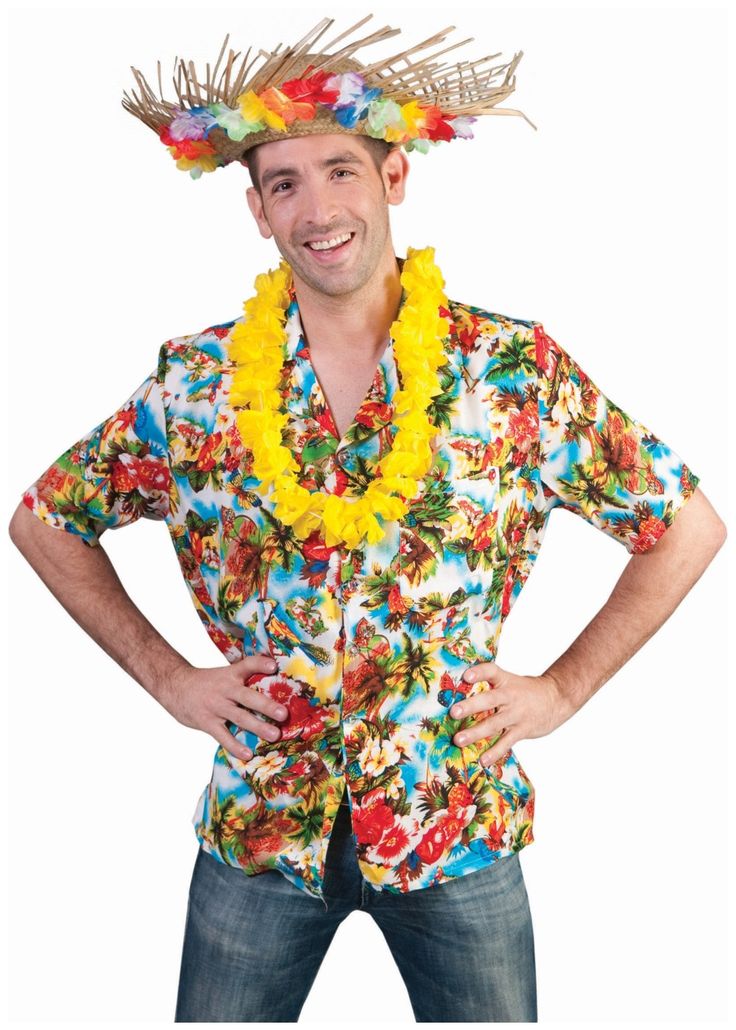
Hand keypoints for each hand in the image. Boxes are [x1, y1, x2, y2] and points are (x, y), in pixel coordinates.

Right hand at [159, 655, 287, 760]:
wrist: (175, 686)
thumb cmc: (207, 682)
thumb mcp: (224, 674)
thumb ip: (244, 680)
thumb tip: (272, 687)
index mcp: (231, 675)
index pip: (247, 665)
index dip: (260, 664)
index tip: (274, 666)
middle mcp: (225, 689)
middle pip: (248, 697)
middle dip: (266, 705)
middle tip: (283, 714)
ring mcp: (216, 706)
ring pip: (239, 717)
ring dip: (258, 727)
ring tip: (274, 735)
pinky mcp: (207, 722)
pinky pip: (223, 736)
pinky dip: (235, 746)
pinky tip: (248, 754)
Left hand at [450, 661, 574, 767]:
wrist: (556, 698)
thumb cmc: (524, 691)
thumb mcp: (509, 681)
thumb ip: (489, 687)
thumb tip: (457, 693)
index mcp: (505, 680)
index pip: (491, 671)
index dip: (479, 672)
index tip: (466, 676)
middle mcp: (510, 696)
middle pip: (489, 699)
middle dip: (471, 706)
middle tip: (453, 712)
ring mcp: (516, 714)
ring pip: (494, 723)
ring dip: (475, 732)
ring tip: (459, 740)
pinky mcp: (522, 729)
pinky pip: (507, 742)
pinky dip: (494, 752)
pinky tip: (483, 760)